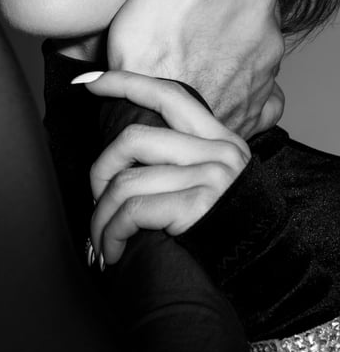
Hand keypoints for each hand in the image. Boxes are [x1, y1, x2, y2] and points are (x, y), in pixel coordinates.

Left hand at [74, 70, 250, 265]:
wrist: (264, 268)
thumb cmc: (224, 223)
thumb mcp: (212, 176)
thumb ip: (180, 154)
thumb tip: (123, 147)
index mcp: (218, 137)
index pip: (167, 95)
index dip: (125, 83)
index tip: (89, 82)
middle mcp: (218, 151)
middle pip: (133, 138)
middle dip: (101, 169)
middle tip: (96, 197)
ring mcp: (210, 177)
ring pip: (126, 182)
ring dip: (101, 215)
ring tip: (99, 235)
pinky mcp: (198, 207)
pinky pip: (133, 211)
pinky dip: (112, 232)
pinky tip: (111, 249)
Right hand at [107, 0, 290, 138]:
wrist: (151, 119)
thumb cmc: (155, 46)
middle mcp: (269, 38)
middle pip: (264, 9)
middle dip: (241, 4)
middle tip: (200, 8)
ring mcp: (263, 78)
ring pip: (260, 48)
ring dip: (239, 42)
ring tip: (197, 46)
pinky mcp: (252, 112)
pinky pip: (258, 91)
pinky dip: (243, 82)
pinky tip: (216, 80)